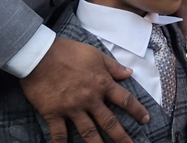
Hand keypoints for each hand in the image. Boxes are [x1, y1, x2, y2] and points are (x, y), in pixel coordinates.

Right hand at [20, 36, 149, 142]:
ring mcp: (72, 108)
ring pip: (88, 132)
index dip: (137, 111)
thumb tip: (129, 73)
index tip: (145, 120)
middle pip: (109, 122)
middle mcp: (90, 99)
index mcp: (102, 83)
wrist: (40, 55)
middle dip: (122, 136)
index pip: (125, 100)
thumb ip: (113, 66)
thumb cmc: (68, 51)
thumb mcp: (95, 54)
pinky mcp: (54, 113)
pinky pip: (59, 134)